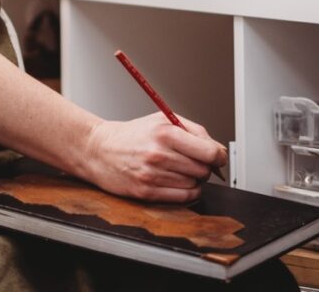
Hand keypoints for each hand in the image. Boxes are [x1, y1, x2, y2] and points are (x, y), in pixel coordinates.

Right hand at [80, 112, 227, 201]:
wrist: (100, 150)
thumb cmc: (133, 135)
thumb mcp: (161, 120)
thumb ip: (193, 131)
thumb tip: (218, 150)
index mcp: (165, 132)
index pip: (208, 151)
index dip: (219, 156)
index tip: (218, 157)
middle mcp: (159, 154)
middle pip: (204, 170)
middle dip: (205, 167)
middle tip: (194, 161)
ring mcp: (153, 175)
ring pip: (194, 184)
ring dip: (193, 179)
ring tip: (178, 169)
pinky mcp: (147, 192)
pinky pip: (182, 197)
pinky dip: (186, 191)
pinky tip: (176, 181)